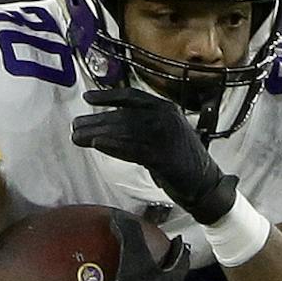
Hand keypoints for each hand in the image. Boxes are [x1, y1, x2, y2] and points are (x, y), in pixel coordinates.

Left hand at [71, 87, 236, 223]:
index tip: (87, 99)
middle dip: (97, 121)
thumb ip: (144, 127)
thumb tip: (109, 126)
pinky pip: (132, 149)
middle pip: (123, 115)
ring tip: (78, 138)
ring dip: (98, 134)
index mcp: (166, 108)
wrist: (206, 184)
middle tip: (75, 126)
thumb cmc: (183, 161)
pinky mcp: (164, 156)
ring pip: (125, 131)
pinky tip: (97, 145)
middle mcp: (166, 117)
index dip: (108, 96)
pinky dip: (113, 146)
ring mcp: (166, 136)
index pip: (132, 97)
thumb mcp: (166, 134)